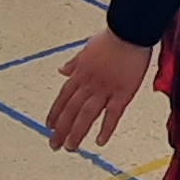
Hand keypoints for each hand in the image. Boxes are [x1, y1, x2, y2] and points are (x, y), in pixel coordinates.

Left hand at [48, 30, 153, 153]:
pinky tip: (100, 141)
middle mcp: (89, 83)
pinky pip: (112, 115)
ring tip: (70, 147)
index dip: (55, 113)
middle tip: (54, 144)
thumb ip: (74, 63)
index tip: (49, 126)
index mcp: (80, 73)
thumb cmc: (111, 37)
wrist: (130, 32)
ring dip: (77, 132)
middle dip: (61, 129)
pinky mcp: (122, 93)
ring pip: (86, 115)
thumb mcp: (86, 48)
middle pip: (71, 110)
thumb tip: (62, 70)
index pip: (63, 98)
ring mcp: (105, 89)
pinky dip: (105, 129)